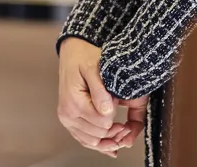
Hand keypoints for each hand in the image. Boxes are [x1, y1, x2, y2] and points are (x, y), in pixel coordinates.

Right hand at [57, 39, 142, 155]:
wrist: (72, 52)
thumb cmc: (84, 57)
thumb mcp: (94, 67)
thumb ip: (100, 90)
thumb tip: (107, 111)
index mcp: (73, 102)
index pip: (103, 124)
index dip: (118, 122)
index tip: (127, 118)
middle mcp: (67, 114)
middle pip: (98, 136)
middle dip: (116, 133)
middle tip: (129, 126)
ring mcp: (67, 119)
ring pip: (92, 142)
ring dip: (109, 140)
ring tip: (123, 131)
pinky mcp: (70, 121)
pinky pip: (85, 140)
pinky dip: (99, 144)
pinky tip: (112, 145)